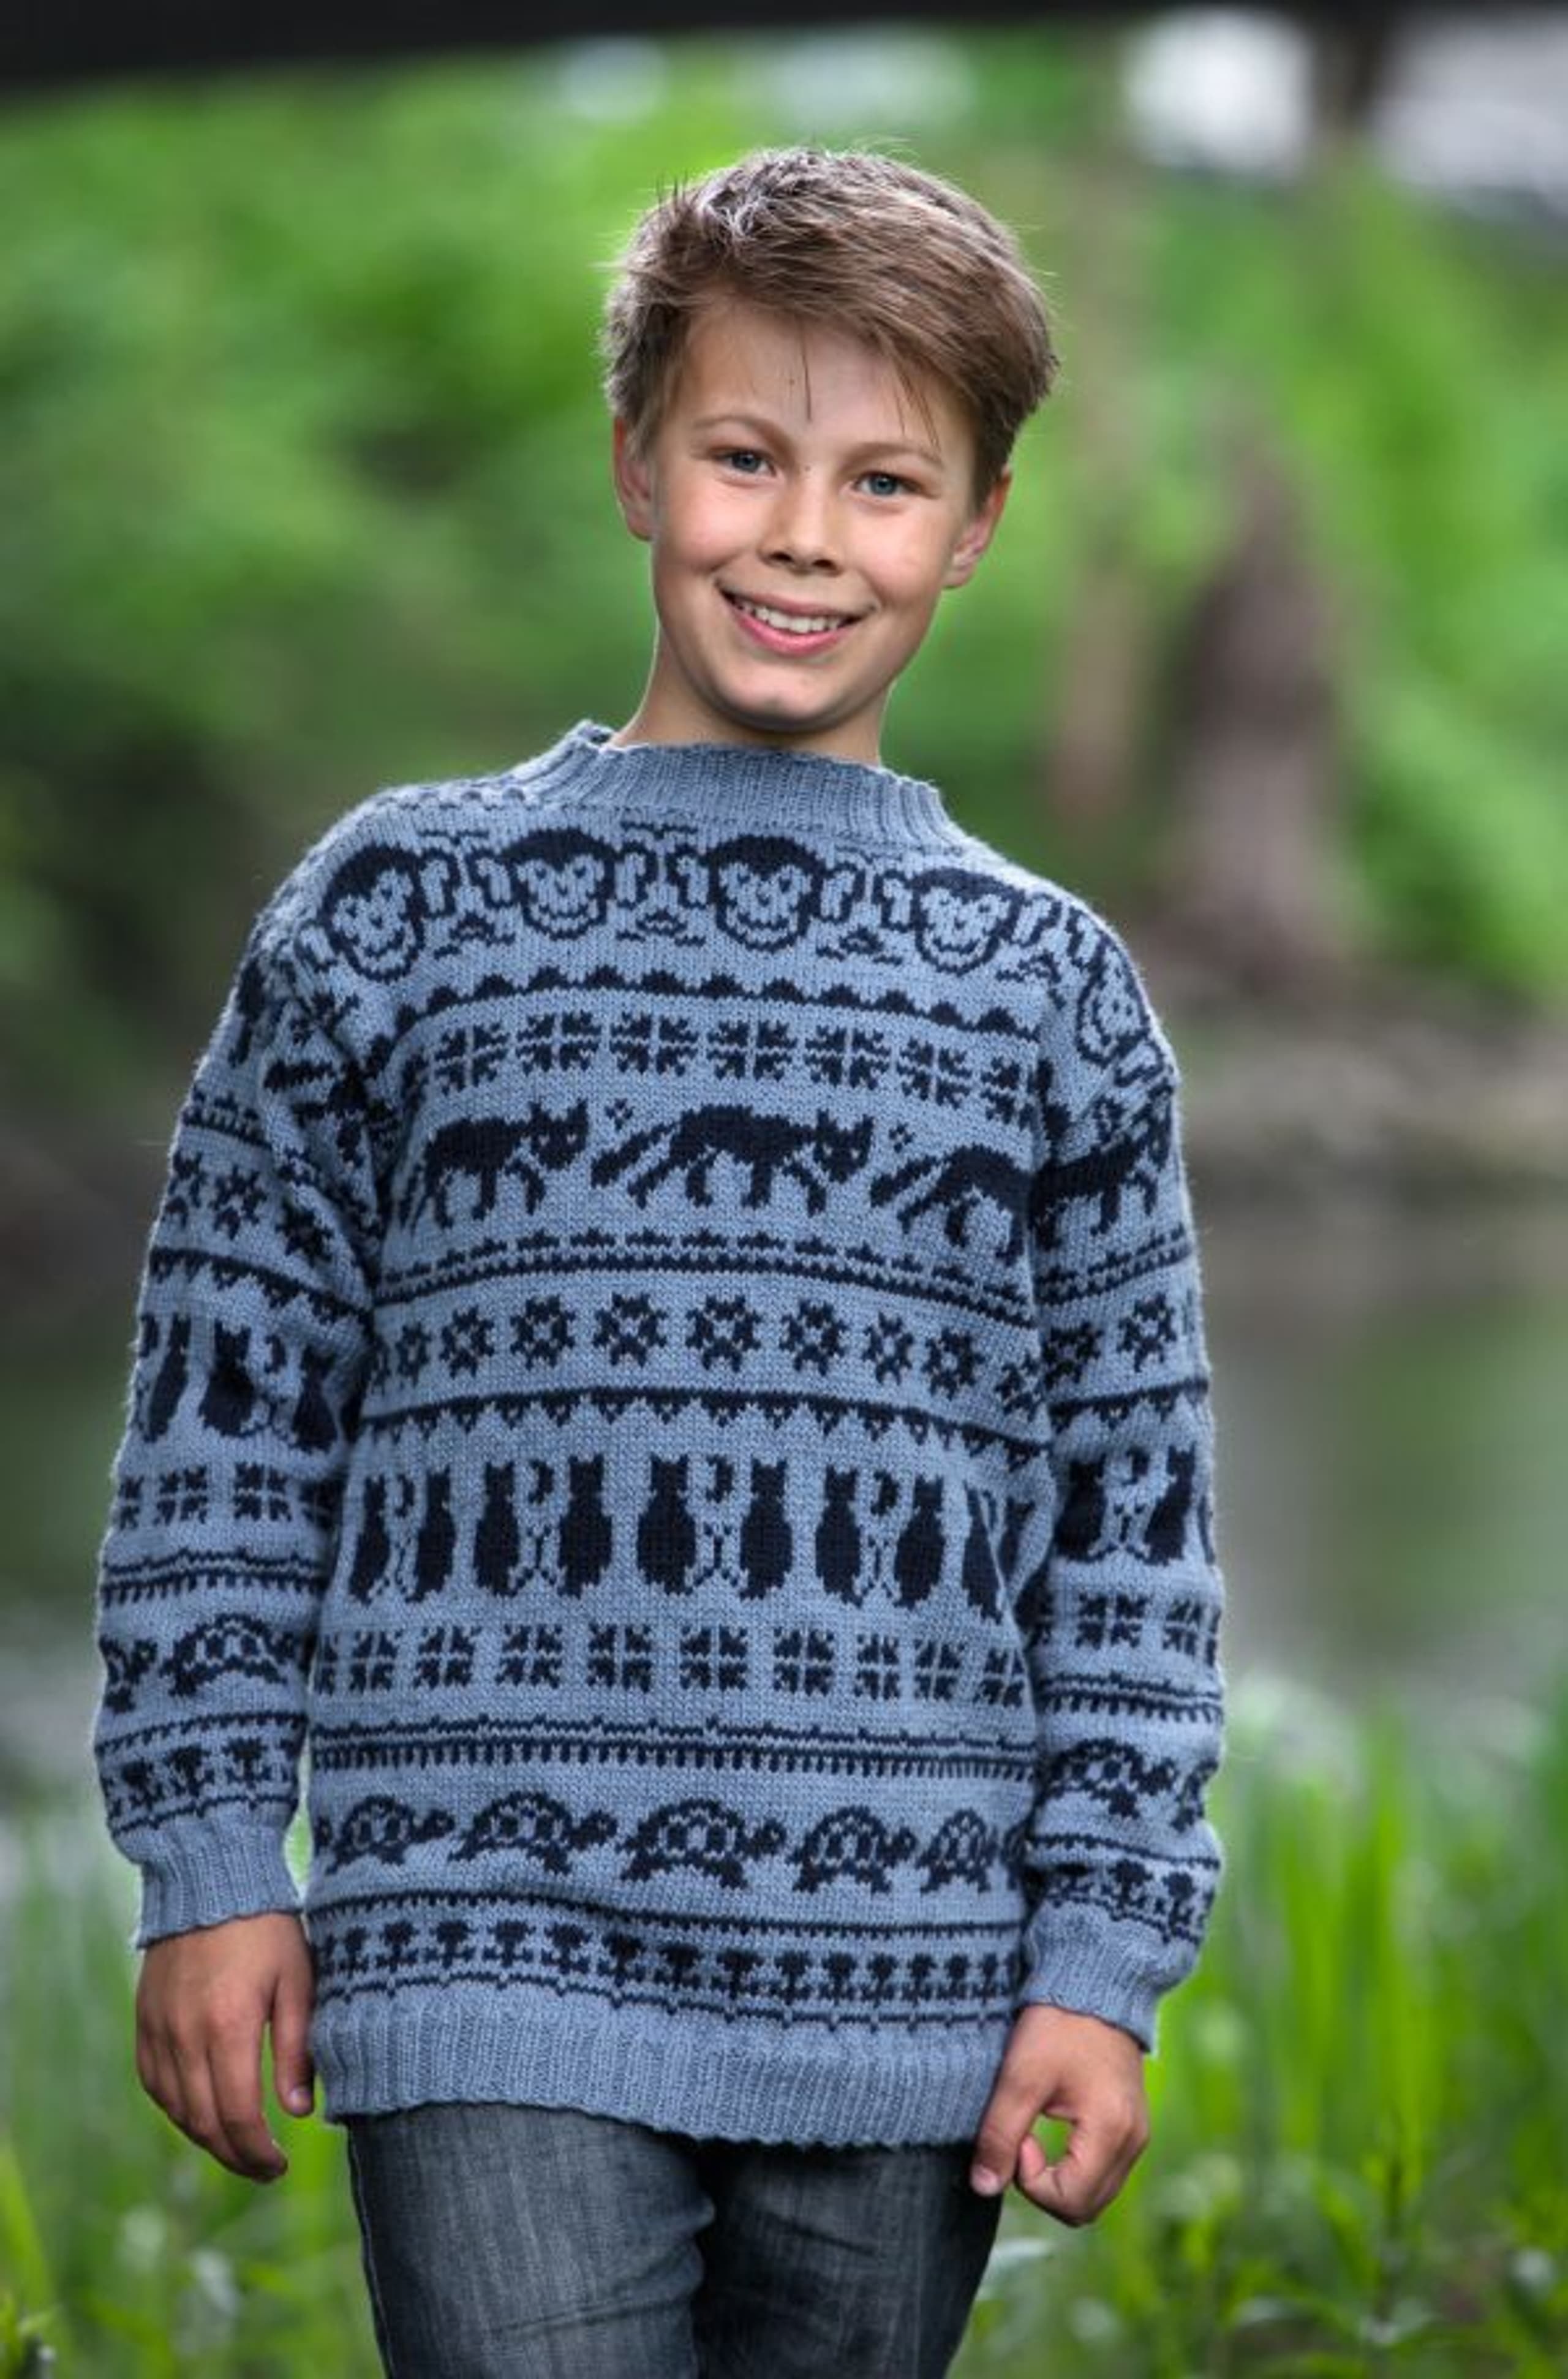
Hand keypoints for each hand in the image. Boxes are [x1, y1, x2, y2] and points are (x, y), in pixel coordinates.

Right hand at [135, 1910, 315, 2182]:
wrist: (211, 1879)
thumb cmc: (267, 1928)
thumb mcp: (297, 1980)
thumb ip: (296, 2048)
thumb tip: (298, 2112)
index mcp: (228, 2026)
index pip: (238, 2116)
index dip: (257, 2153)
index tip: (280, 2166)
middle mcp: (185, 2035)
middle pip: (204, 2123)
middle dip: (235, 2157)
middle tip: (264, 2169)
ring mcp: (159, 2029)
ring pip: (176, 2110)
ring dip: (206, 2139)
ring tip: (238, 2148)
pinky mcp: (145, 2021)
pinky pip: (155, 2084)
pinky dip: (177, 2109)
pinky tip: (202, 2114)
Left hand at [970, 2002, 1149, 2224]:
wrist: (1095, 1983)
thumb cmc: (1058, 2024)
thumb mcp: (1020, 2076)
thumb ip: (1000, 2135)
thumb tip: (984, 2187)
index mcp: (1112, 2132)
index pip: (1070, 2201)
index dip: (1031, 2181)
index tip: (1017, 2137)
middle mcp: (1133, 2142)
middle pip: (1084, 2207)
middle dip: (1043, 2186)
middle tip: (1021, 2138)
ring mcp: (1135, 2136)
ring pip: (1093, 2193)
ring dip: (1057, 2178)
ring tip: (1033, 2128)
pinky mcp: (1128, 2126)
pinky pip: (1100, 2171)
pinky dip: (1072, 2165)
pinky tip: (1050, 2126)